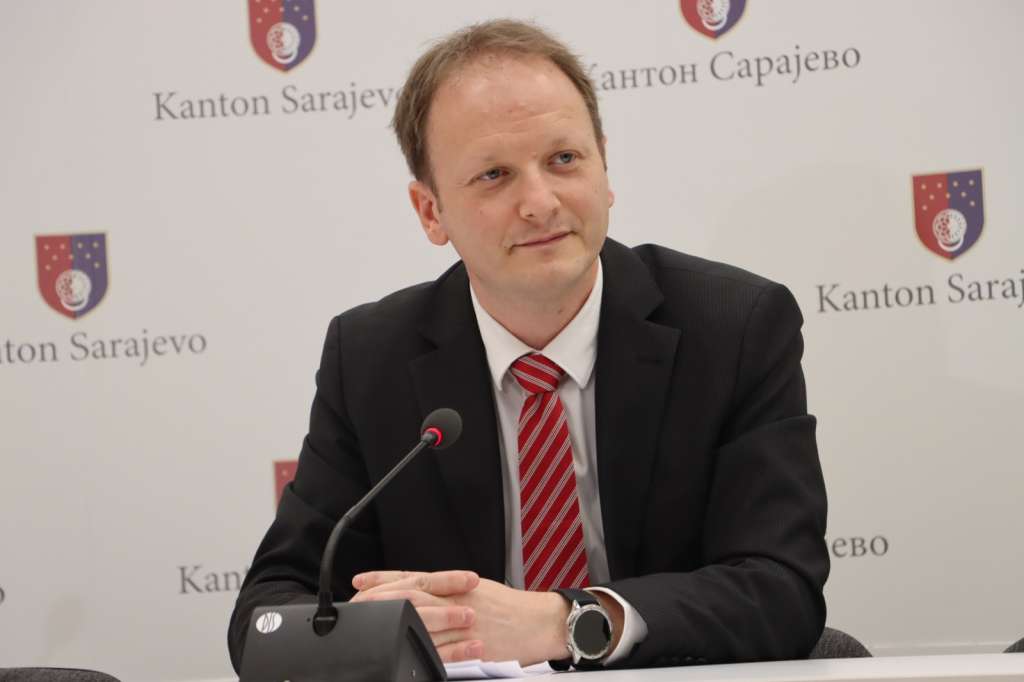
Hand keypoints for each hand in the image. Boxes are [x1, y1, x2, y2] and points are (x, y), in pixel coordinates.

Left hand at [350, 570, 568, 664]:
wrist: (539, 622)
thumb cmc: (510, 608)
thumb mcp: (477, 590)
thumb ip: (449, 590)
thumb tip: (422, 591)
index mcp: (457, 586)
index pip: (414, 578)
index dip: (384, 579)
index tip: (360, 580)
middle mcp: (457, 601)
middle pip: (411, 597)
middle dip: (381, 599)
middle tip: (356, 603)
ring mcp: (464, 625)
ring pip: (423, 623)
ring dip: (395, 625)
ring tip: (371, 629)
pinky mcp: (473, 647)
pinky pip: (443, 650)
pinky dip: (421, 651)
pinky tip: (405, 652)